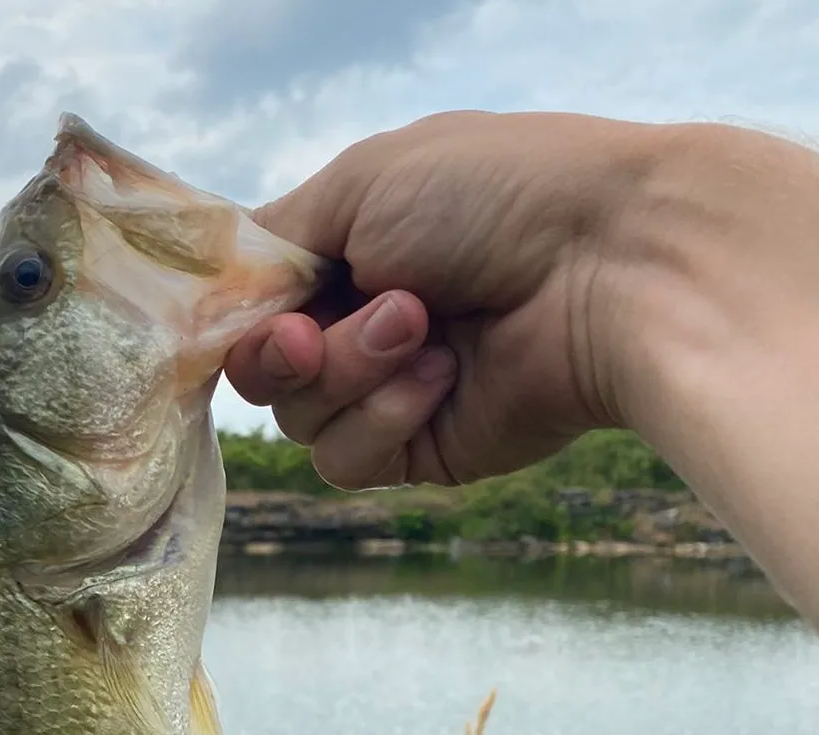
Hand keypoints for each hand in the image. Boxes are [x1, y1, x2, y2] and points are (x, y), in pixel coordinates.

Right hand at [225, 111, 661, 489]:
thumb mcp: (361, 184)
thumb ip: (274, 240)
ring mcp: (388, 393)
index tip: (252, 313)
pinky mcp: (419, 450)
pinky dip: (384, 417)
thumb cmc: (491, 199)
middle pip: (262, 376)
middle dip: (286, 354)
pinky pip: (348, 460)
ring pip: (299, 423)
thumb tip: (220, 293)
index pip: (252, 310)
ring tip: (424, 328)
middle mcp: (359, 327)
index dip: (238, 321)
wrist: (605, 265)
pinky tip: (442, 376)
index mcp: (347, 257)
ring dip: (349, 373)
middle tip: (319, 329)